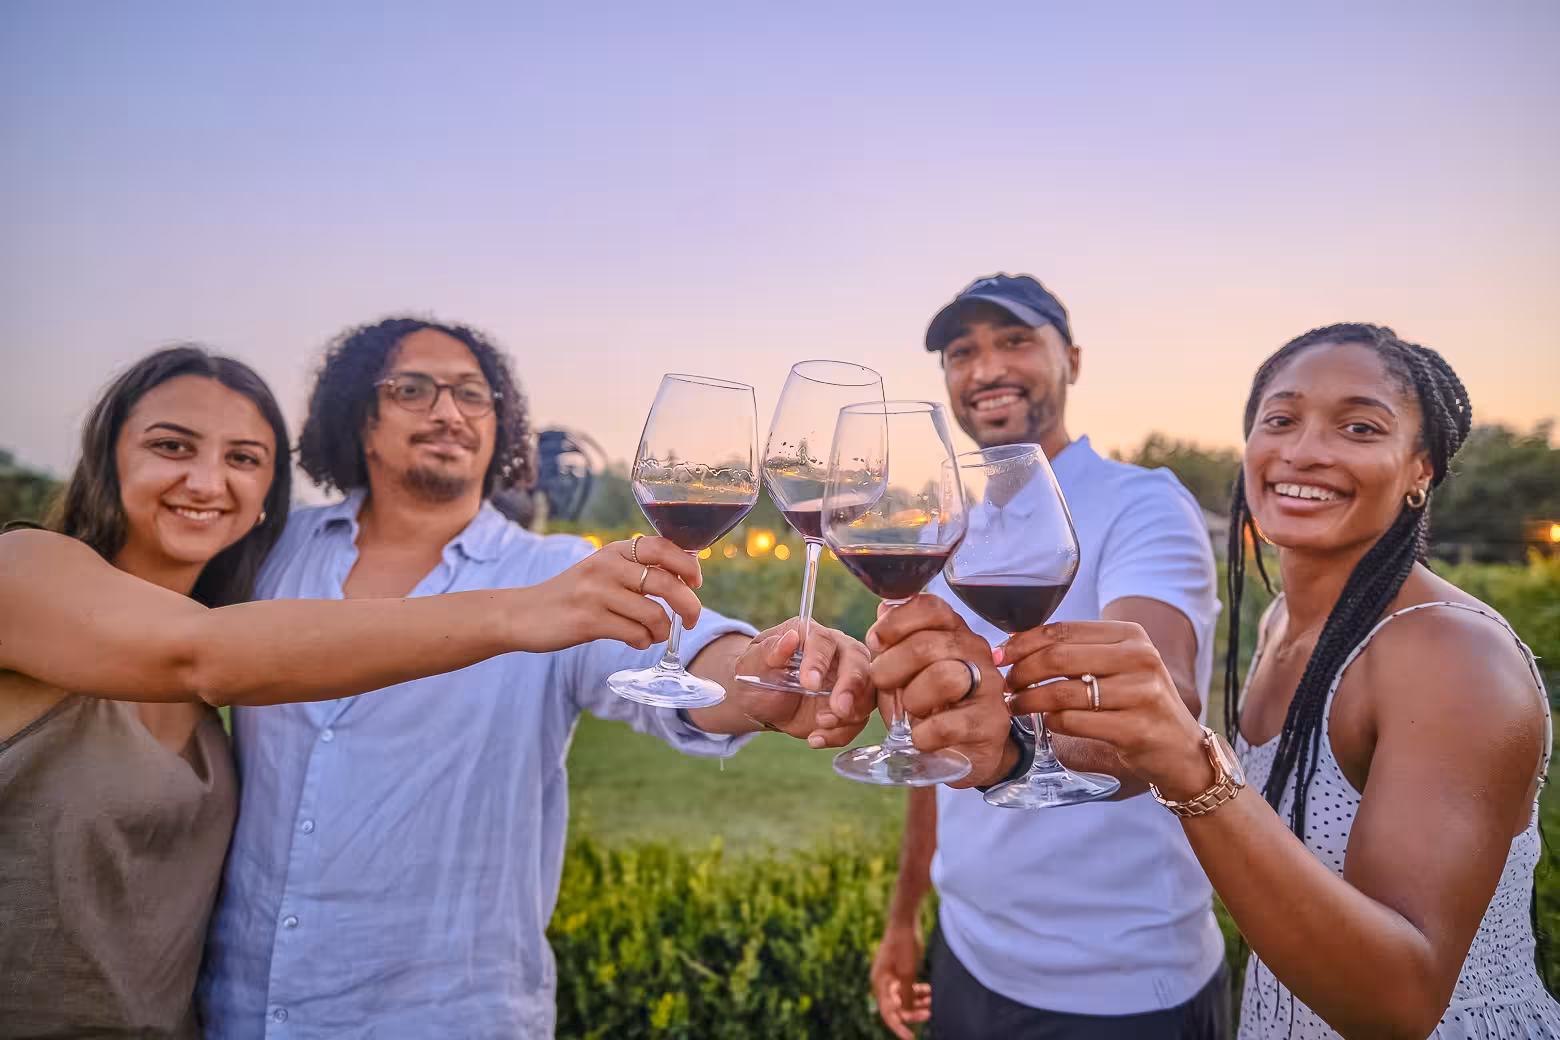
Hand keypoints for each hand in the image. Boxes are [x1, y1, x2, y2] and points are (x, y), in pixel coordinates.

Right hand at [517, 536, 703, 653]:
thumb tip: (684, 580)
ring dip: (662, 631)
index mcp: (613, 550)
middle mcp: (606, 566)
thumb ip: (634, 570)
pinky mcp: (588, 621)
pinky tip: (636, 641)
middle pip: (667, 583)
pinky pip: (635, 634)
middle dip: (689, 605)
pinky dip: (643, 641)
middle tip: (692, 618)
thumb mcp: (601, 571)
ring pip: (654, 614)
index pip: (663, 547)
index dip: (688, 565)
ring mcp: (596, 593)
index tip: (696, 582)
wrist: (522, 614)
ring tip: (654, 634)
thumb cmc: (571, 596)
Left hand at [730, 619, 875, 746]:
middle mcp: (838, 652)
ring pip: (866, 692)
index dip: (819, 661)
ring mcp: (848, 679)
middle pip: (858, 661)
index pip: (823, 641)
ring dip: (849, 713)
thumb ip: (770, 650)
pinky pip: (857, 720)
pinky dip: (840, 733)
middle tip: (839, 709)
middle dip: (852, 686)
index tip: (809, 683)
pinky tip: (816, 739)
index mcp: (812, 635)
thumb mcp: (753, 664)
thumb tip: (790, 638)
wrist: (762, 703)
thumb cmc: (758, 675)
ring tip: (821, 725)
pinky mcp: (851, 706)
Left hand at [867, 594, 1017, 788]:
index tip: (876, 642)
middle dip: (891, 666)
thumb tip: (884, 608)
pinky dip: (923, 735)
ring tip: (911, 712)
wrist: (960, 752)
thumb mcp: (902, 673)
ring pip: (943, 678)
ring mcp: (989, 686)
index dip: (896, 622)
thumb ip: (893, 643)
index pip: (931, 608)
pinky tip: (921, 738)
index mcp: (954, 632)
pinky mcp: (992, 723)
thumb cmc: (928, 706)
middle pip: (927, 644)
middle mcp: (976, 652)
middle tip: (883, 684)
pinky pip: (947, 725)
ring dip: (913, 698)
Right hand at [871, 923, 929, 1038]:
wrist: (905, 921)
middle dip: (913, 1012)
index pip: (888, 1013)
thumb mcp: (908, 972)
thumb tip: (908, 1013)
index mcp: (880, 983)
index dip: (898, 1028)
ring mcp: (891, 977)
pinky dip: (919, 992)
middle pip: (897, 1007)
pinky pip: (909, 988)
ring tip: (934, 1002)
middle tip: (930, 1013)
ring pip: (905, 998)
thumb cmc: (903, 944)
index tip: (910, 1038)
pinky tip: (931, 992)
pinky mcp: (900, 972)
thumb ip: (907, 994)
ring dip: (918, 1002)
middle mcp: (883, 982)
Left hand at [999, 620, 1212, 797]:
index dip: (1024, 642)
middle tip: (1006, 684)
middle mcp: (1140, 658)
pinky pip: (1073, 722)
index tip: (1001, 655)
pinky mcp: (1134, 729)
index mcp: (1131, 635)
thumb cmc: (1138, 701)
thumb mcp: (1118, 664)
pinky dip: (1050, 721)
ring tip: (1015, 705)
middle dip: (1022, 671)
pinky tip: (1045, 721)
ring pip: (1062, 692)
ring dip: (1029, 700)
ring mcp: (1140, 694)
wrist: (1180, 748)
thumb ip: (1076, 650)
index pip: (1063, 630)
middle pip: (1058, 658)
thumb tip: (1015, 641)